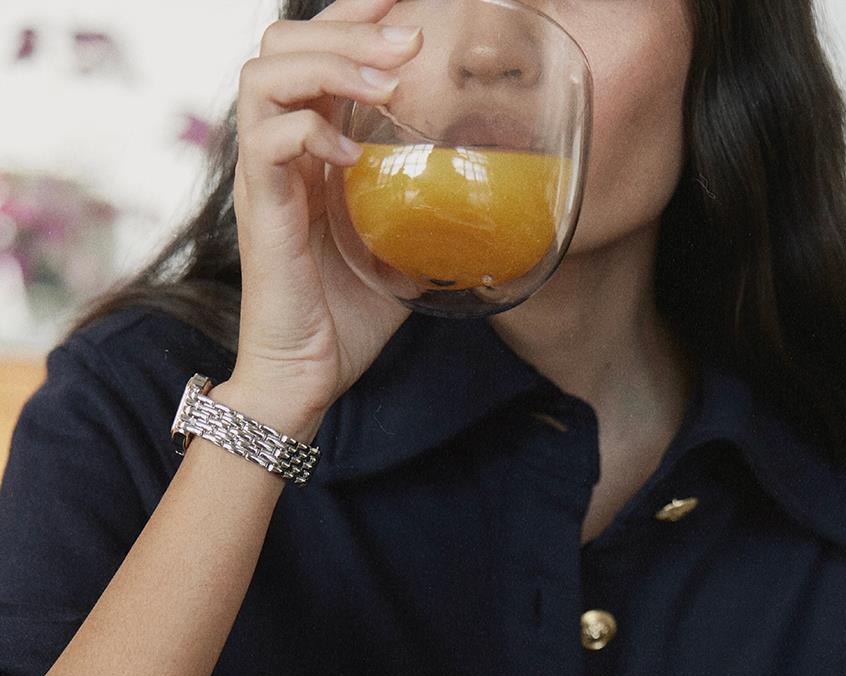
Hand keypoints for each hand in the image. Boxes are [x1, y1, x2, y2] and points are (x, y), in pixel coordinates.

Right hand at [228, 0, 423, 419]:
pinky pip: (269, 141)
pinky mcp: (261, 208)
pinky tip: (353, 152)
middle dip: (349, 23)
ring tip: (386, 81)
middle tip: (410, 38)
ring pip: (267, 73)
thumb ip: (430, 215)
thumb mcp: (405, 251)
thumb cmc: (346, 317)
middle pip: (286, 40)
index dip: (355, 12)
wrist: (306, 375)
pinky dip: (311, 130)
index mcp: (309, 143)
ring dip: (330, 62)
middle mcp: (278, 146)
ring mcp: (265, 174)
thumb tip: (491, 203)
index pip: (316, 48)